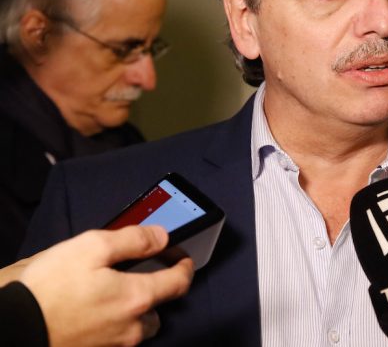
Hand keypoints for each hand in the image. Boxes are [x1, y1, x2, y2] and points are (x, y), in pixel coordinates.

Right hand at [17, 225, 193, 346]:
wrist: (16, 328)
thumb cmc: (51, 287)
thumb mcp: (91, 247)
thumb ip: (133, 240)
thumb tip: (161, 237)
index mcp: (137, 297)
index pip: (179, 283)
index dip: (184, 267)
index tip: (183, 258)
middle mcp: (132, 326)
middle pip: (159, 309)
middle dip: (155, 292)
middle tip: (140, 276)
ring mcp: (115, 344)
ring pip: (138, 328)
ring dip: (135, 312)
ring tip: (115, 295)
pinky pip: (117, 338)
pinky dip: (114, 325)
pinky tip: (96, 312)